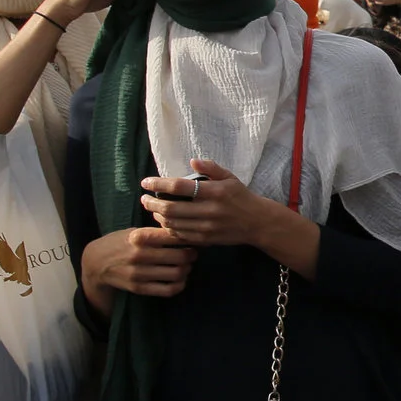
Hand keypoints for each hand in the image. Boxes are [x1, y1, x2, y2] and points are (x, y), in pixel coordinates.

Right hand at [81, 225, 196, 313]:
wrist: (96, 263)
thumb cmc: (120, 243)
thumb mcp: (134, 232)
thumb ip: (156, 232)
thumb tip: (184, 231)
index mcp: (140, 236)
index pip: (174, 235)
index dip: (189, 237)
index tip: (193, 238)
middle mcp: (140, 254)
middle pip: (180, 256)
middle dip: (191, 255)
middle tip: (193, 254)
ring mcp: (139, 273)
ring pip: (177, 273)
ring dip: (187, 270)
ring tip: (186, 266)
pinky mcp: (138, 288)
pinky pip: (167, 290)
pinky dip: (179, 285)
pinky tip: (180, 280)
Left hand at [139, 160, 289, 249]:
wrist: (257, 222)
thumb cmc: (241, 197)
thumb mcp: (230, 178)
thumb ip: (211, 168)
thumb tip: (192, 161)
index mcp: (214, 191)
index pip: (179, 186)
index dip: (158, 183)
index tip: (145, 182)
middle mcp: (209, 210)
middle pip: (170, 207)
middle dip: (151, 203)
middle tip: (143, 198)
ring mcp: (206, 227)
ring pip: (172, 223)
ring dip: (158, 216)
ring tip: (153, 209)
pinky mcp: (205, 239)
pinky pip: (180, 234)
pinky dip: (168, 228)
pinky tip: (165, 221)